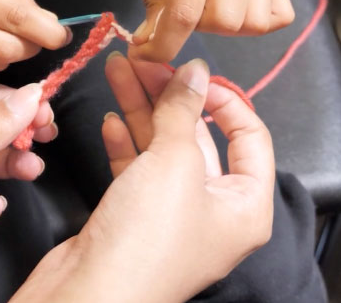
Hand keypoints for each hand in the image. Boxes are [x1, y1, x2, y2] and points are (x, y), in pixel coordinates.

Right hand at [13, 57, 274, 302]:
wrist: (89, 293)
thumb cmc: (147, 239)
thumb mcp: (175, 162)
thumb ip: (184, 110)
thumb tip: (195, 70)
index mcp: (245, 206)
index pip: (250, 137)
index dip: (224, 98)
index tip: (194, 72)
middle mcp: (213, 212)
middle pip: (199, 138)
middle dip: (169, 96)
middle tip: (143, 60)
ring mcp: (172, 216)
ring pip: (161, 149)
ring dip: (140, 110)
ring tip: (117, 71)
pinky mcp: (135, 219)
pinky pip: (136, 171)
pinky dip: (125, 143)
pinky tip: (111, 118)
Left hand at [117, 0, 293, 61]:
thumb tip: (155, 44)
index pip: (187, 10)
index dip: (164, 45)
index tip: (144, 53)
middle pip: (227, 20)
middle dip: (195, 28)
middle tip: (174, 9)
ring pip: (254, 22)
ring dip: (222, 26)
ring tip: (200, 4)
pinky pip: (277, 14)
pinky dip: (254, 22)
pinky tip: (227, 6)